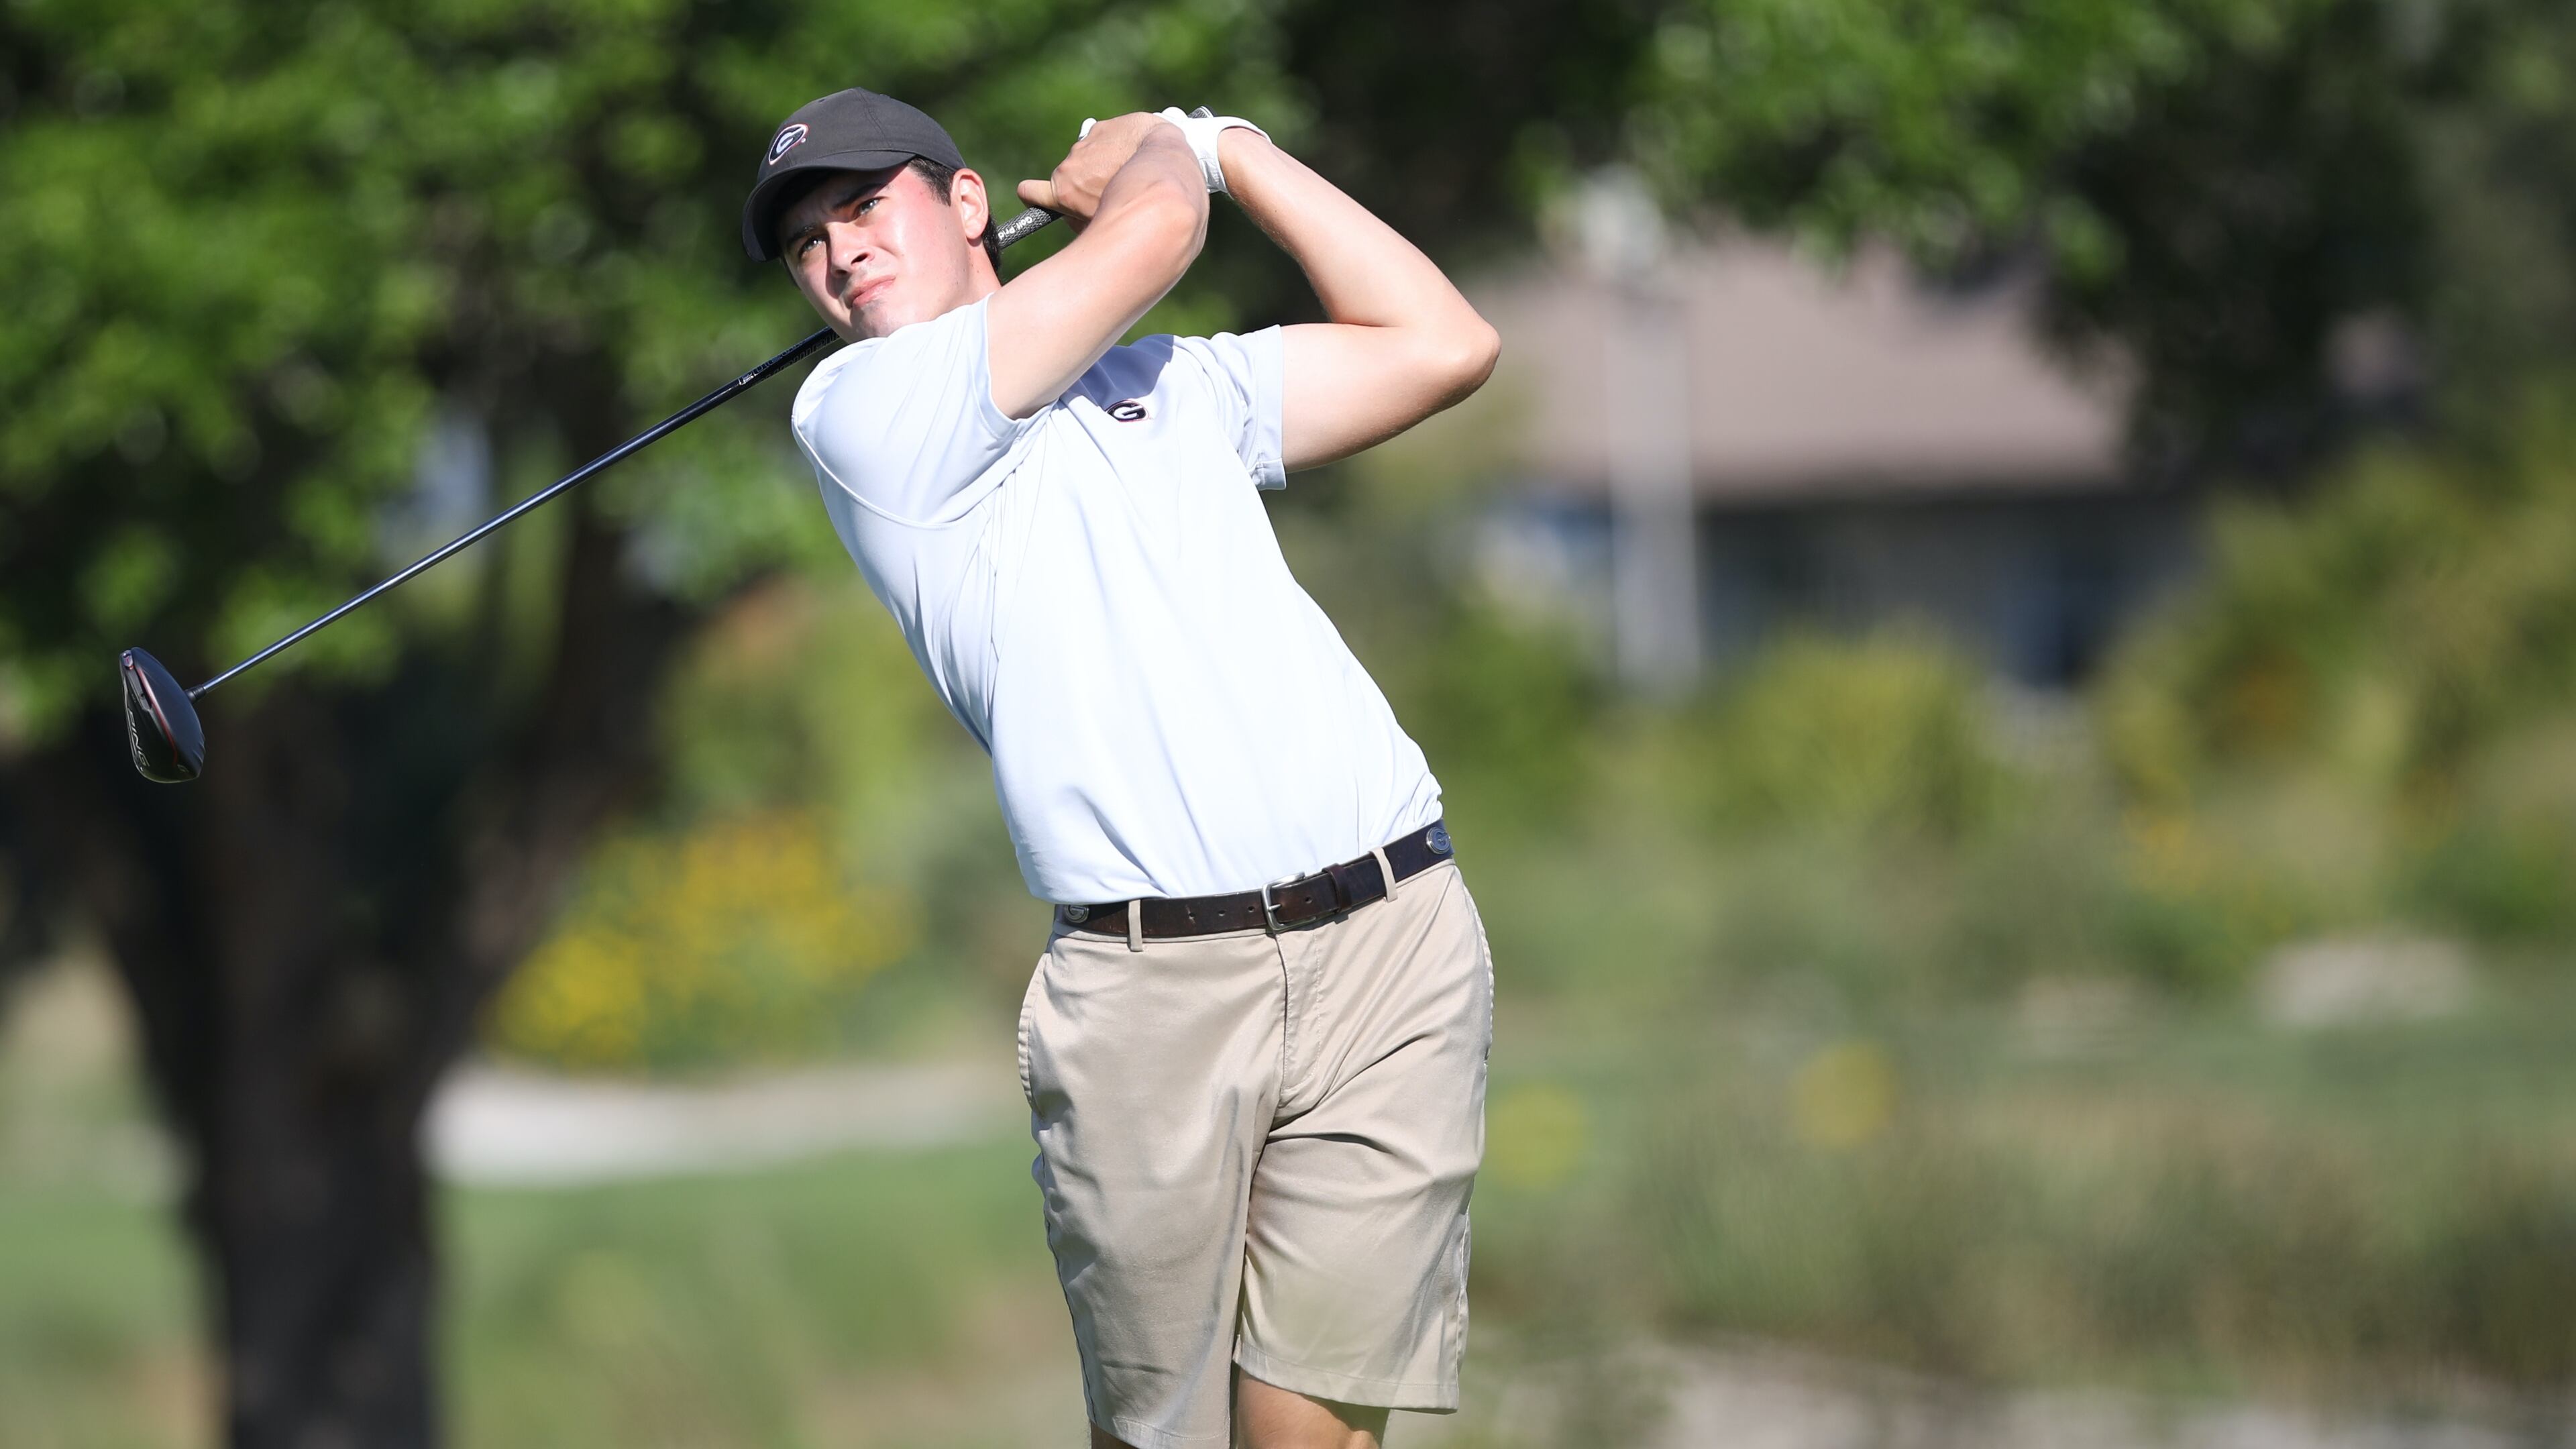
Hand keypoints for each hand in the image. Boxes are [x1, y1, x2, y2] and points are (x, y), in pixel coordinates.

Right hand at [1016, 112, 1172, 227]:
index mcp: (1064, 190)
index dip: (1032, 194)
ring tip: (1131, 172)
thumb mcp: (1103, 224)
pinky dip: (1116, 146)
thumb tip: (1072, 217)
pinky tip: (1134, 154)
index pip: (1030, 191)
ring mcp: (1085, 144)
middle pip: (1071, 177)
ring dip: (1104, 162)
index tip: (1032, 194)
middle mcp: (1070, 165)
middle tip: (1113, 191)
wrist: (1164, 169)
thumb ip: (1080, 220)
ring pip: (1090, 157)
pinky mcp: (1102, 128)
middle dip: (1088, 183)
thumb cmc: (1136, 205)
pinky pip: (1105, 140)